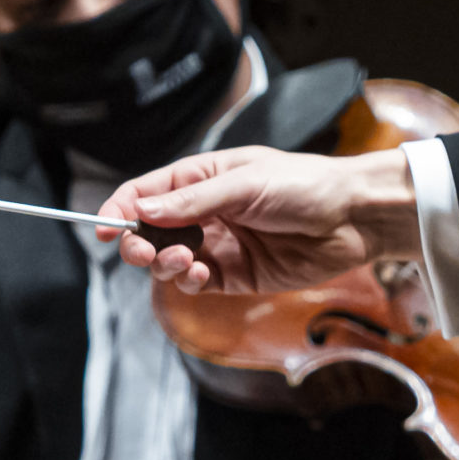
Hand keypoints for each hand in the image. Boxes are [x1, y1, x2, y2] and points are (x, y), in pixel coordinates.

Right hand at [99, 145, 419, 293]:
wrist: (354, 217)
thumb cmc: (306, 185)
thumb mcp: (245, 183)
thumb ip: (193, 200)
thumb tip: (142, 211)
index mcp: (202, 177)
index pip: (146, 193)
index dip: (119, 210)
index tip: (103, 229)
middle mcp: (205, 211)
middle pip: (149, 231)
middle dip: (137, 243)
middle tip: (142, 252)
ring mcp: (219, 244)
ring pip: (169, 260)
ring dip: (164, 263)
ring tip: (181, 260)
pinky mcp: (236, 275)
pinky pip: (197, 282)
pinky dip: (189, 281)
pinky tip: (199, 273)